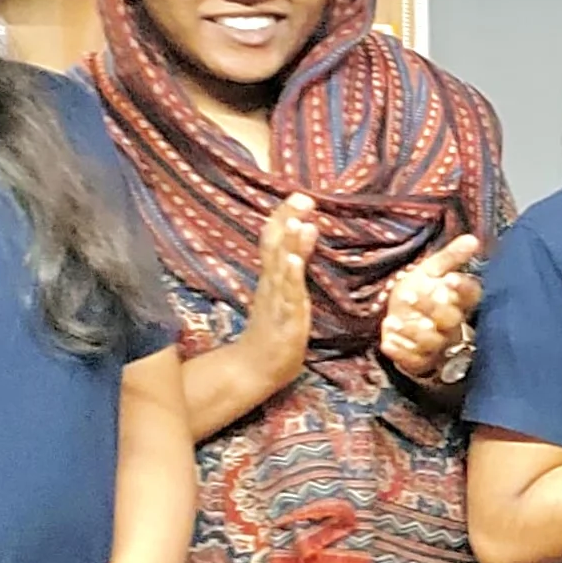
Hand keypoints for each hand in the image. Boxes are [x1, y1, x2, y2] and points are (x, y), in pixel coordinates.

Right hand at [237, 193, 318, 375]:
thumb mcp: (288, 290)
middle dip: (287, 220)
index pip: (274, 239)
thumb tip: (307, 229)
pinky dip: (288, 277)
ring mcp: (275, 301)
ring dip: (287, 244)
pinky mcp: (283, 319)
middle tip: (302, 196)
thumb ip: (296, 260)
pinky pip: (285, 296)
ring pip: (278, 267)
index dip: (284, 216)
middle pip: (274, 245)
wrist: (254, 368)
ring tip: (297, 221)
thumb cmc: (273, 330)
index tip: (298, 194)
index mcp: (271, 276)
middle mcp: (270, 283)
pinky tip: (292, 261)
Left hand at [377, 234, 485, 383]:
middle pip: (451, 320)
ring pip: (433, 342)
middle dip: (432, 308)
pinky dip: (401, 351)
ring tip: (394, 321)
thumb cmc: (420, 293)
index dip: (461, 288)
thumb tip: (472, 239)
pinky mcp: (421, 361)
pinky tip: (388, 341)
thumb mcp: (431, 271)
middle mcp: (454, 325)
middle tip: (410, 295)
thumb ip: (451, 257)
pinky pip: (415, 360)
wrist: (401, 322)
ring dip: (414, 332)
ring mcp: (438, 344)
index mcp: (460, 301)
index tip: (448, 279)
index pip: (470, 295)